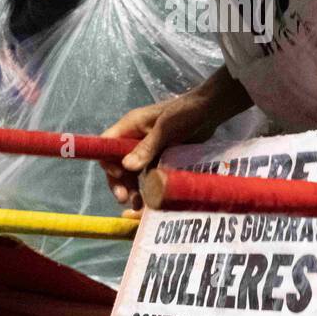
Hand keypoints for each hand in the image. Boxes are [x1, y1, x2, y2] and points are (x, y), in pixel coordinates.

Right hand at [100, 71, 250, 207]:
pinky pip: (146, 174)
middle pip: (116, 162)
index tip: (118, 175)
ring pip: (131, 172)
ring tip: (136, 205)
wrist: (209, 111)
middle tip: (123, 198)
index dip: (107, 161)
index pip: (107, 145)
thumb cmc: (184, 113)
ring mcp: (146, 149)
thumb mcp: (165, 129)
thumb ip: (146, 147)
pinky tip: (148, 200)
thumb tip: (126, 167)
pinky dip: (145, 187)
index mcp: (129, 127)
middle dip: (118, 181)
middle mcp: (134, 139)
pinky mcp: (159, 158)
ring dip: (131, 188)